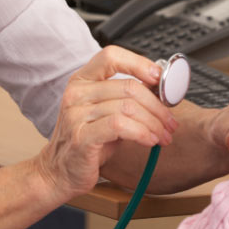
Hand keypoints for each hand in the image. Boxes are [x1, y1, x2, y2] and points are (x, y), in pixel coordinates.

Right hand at [35, 47, 179, 203]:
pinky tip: (150, 140)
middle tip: (170, 121)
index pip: (111, 56)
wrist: (59, 172)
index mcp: (82, 80)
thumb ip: (126, 98)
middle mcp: (77, 93)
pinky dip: (142, 132)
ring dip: (154, 123)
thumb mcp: (105, 112)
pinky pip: (120, 126)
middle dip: (157, 105)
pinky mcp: (81, 137)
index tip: (159, 78)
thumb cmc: (86, 141)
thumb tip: (161, 89)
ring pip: (128, 107)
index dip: (138, 63)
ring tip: (163, 135)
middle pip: (128, 86)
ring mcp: (76, 114)